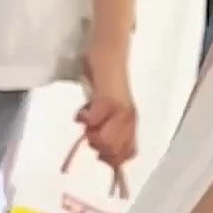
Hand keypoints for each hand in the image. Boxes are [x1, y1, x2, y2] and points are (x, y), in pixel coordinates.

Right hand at [77, 40, 139, 178]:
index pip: (128, 154)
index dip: (112, 159)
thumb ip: (111, 130)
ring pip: (106, 140)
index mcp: (131, 123)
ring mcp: (120, 109)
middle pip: (114, 151)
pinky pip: (94, 120)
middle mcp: (129, 119)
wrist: (108, 53)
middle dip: (98, 147)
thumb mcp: (112, 111)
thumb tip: (104, 156)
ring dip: (90, 133)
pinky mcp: (107, 98)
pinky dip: (84, 118)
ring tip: (86, 120)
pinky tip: (81, 111)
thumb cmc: (105, 81)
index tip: (99, 151)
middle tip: (90, 130)